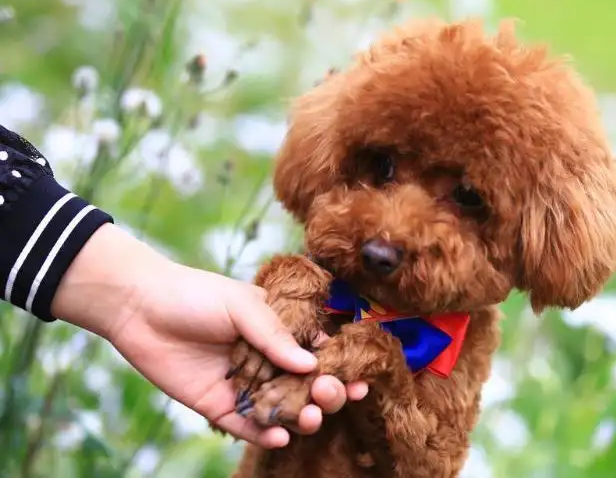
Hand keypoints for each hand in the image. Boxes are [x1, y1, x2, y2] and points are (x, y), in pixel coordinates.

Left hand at [51, 224, 368, 447]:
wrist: (139, 307)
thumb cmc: (196, 294)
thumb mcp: (242, 305)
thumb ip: (275, 335)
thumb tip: (311, 364)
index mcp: (279, 331)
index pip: (318, 353)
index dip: (341, 367)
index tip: (362, 378)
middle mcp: (266, 361)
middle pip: (306, 386)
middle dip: (326, 394)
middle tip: (328, 394)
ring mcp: (245, 385)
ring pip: (282, 409)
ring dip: (301, 416)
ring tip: (309, 418)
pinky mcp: (219, 406)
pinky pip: (247, 426)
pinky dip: (266, 434)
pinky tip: (280, 435)